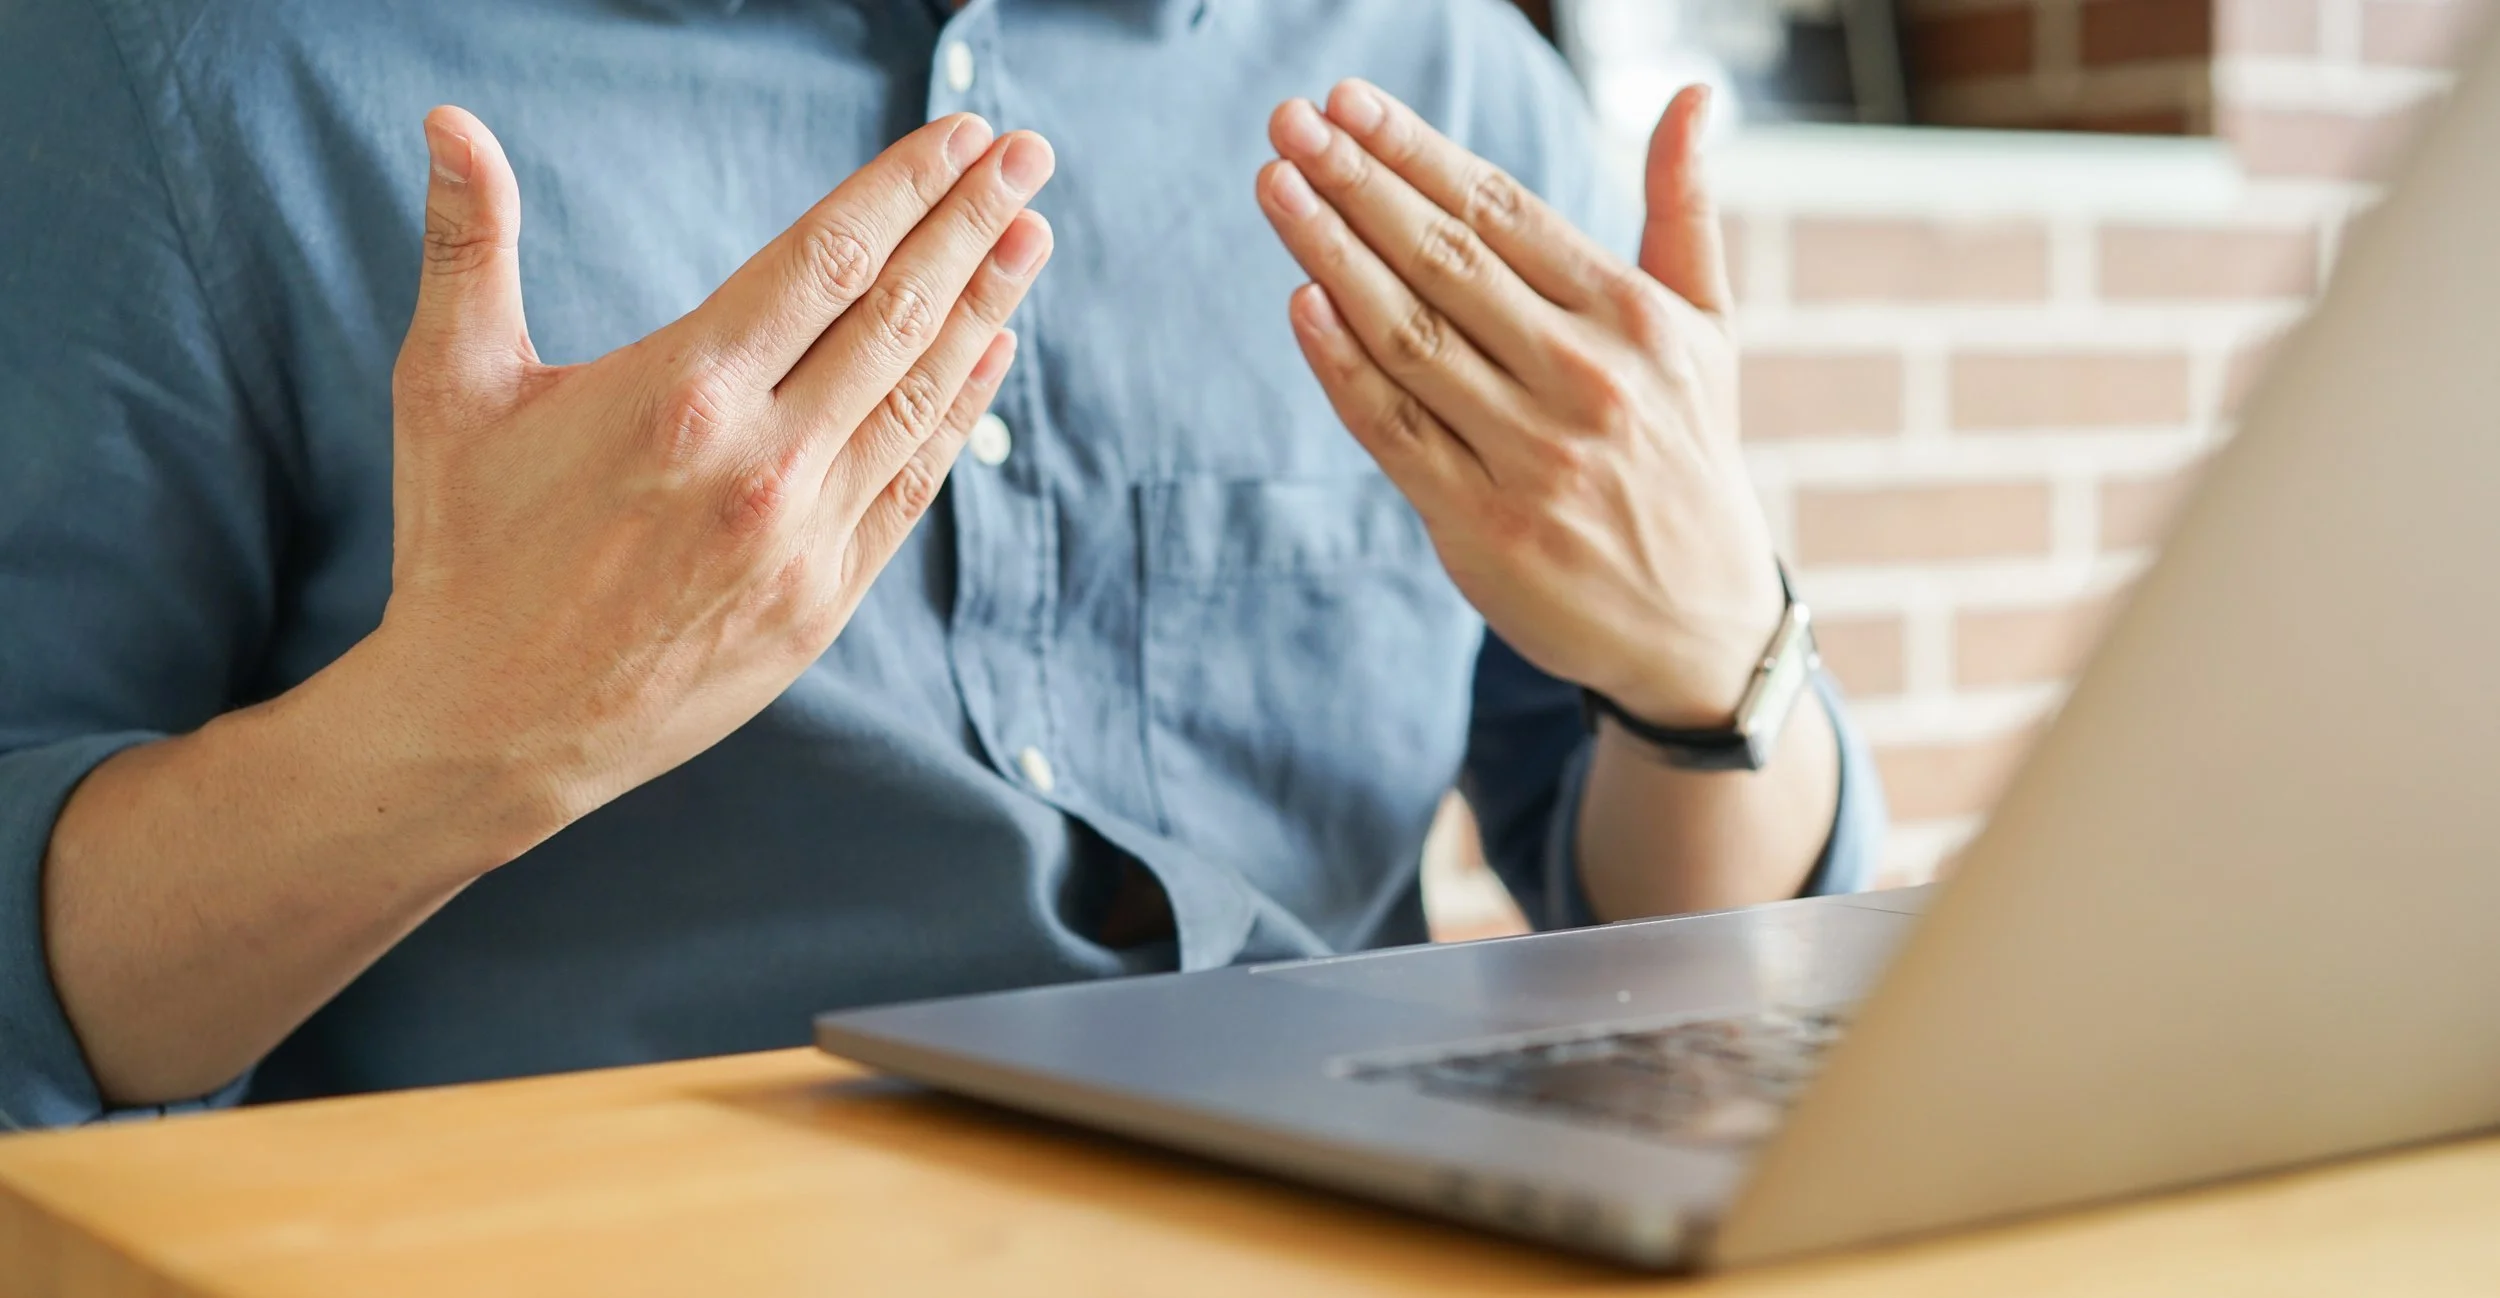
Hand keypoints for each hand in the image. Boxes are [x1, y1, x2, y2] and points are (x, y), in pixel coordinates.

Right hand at [376, 105, 1054, 831]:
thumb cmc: (463, 548)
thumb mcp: (451, 385)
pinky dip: (959, 413)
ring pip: (918, 397)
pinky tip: (991, 351)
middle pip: (895, 315)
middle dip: (971, 224)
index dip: (903, 188)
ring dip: (985, 307)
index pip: (826, 259)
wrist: (489, 726)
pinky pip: (911, 486)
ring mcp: (802, 539)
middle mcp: (760, 462)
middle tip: (1029, 156)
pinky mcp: (821, 604)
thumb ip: (468, 242)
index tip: (959, 137)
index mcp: (681, 393)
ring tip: (1031, 234)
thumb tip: (448, 115)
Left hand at [1257, 82, 1779, 728]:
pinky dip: (1343, 367)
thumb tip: (1696, 94)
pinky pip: (1396, 430)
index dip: (1418, 152)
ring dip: (1331, 255)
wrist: (1696, 623)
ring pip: (1410, 337)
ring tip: (1276, 188)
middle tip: (1288, 124)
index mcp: (1635, 318)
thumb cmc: (1687, 451)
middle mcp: (1586, 379)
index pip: (1506, 211)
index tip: (1347, 102)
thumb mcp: (1708, 327)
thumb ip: (1684, 208)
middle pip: (1447, 261)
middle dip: (1359, 184)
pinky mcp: (1482, 525)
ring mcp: (1531, 456)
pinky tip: (1301, 303)